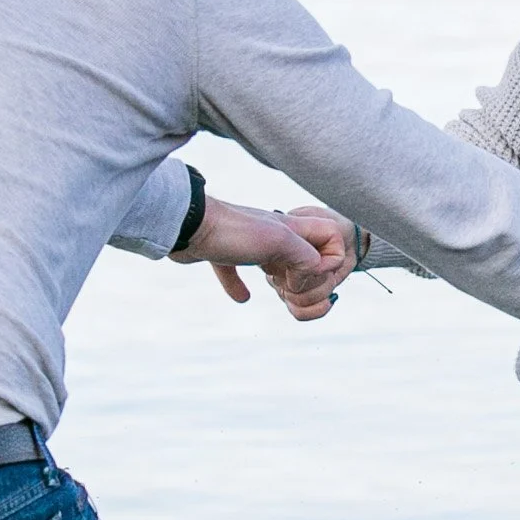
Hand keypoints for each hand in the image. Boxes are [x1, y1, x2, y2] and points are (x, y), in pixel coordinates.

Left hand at [172, 196, 348, 321]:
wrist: (186, 223)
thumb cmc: (232, 231)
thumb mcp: (280, 241)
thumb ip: (306, 258)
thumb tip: (309, 277)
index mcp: (293, 229)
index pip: (333, 239)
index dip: (328, 263)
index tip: (305, 274)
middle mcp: (276, 235)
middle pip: (308, 258)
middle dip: (307, 282)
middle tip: (288, 288)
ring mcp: (251, 244)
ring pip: (276, 265)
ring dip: (281, 283)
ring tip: (274, 289)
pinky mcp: (225, 253)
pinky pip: (236, 271)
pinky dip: (239, 285)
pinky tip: (241, 296)